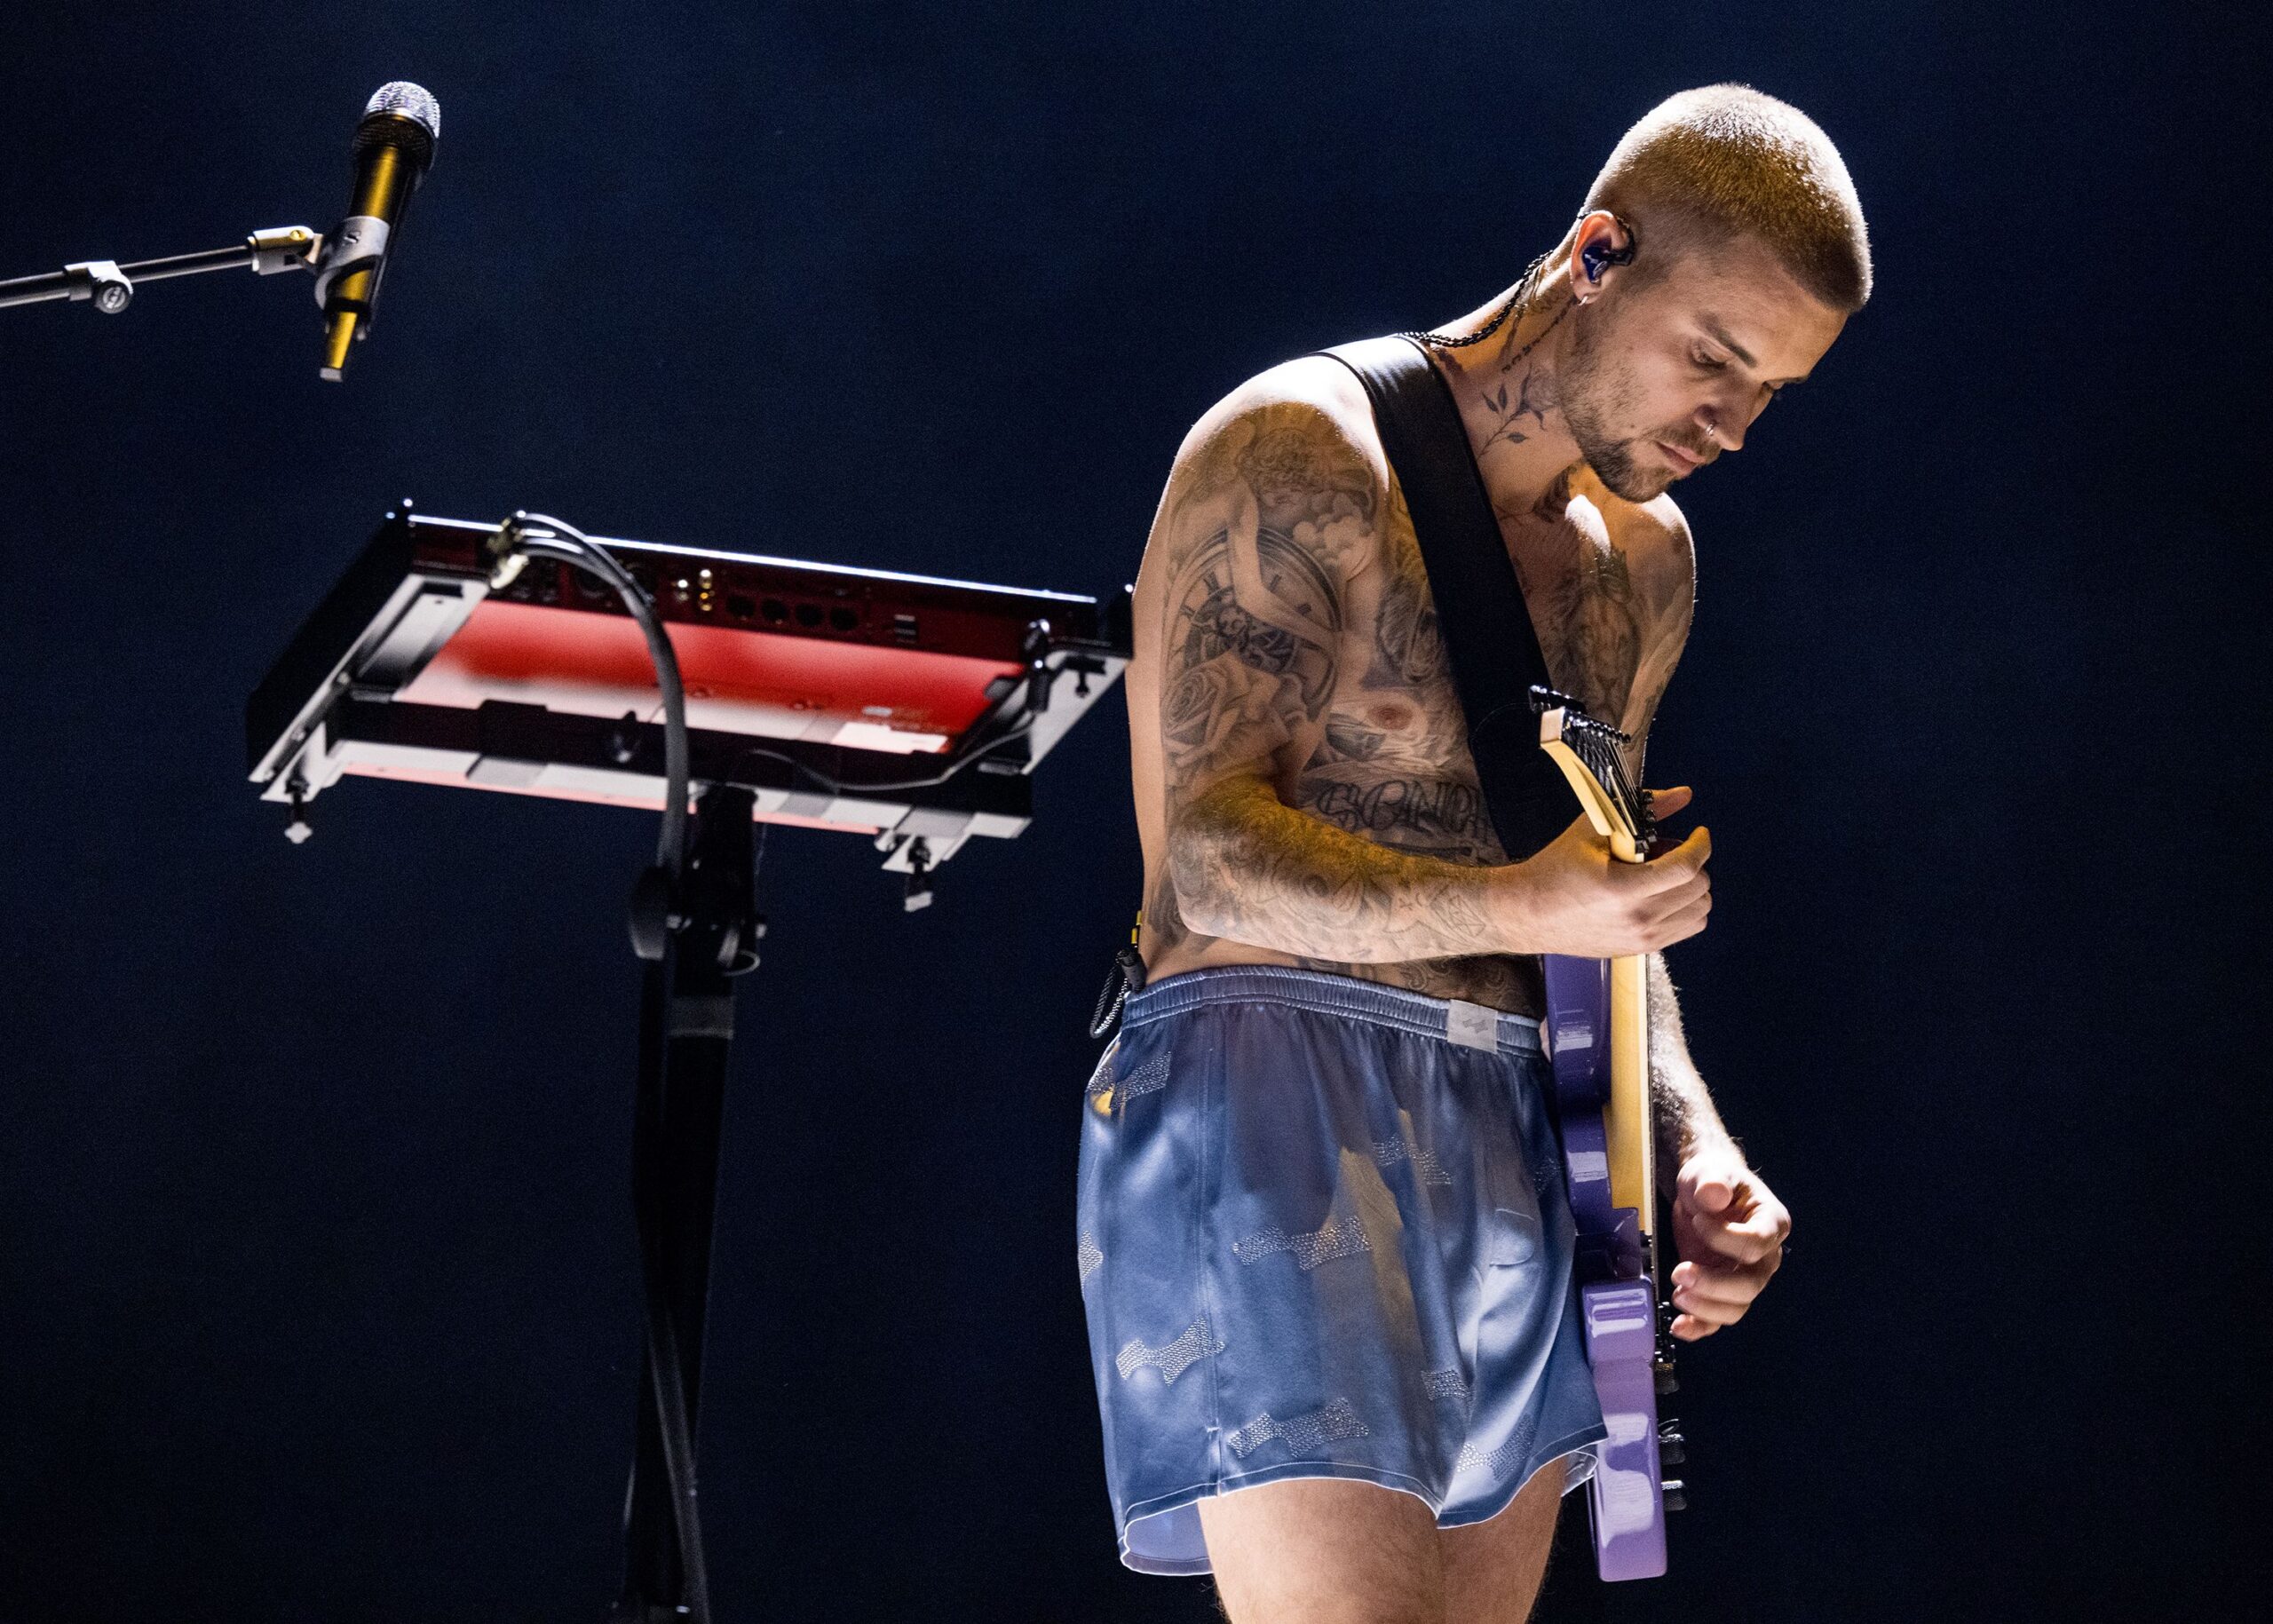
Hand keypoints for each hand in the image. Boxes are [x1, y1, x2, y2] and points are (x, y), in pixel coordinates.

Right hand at [1496, 786, 1710, 957]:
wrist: (1527, 914)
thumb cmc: (1554, 871)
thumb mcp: (1594, 830)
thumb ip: (1643, 810)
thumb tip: (1681, 795)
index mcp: (1622, 889)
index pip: (1686, 868)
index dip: (1700, 845)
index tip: (1698, 834)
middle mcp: (1636, 919)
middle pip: (1699, 889)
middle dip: (1692, 863)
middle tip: (1668, 852)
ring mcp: (1641, 939)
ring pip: (1699, 911)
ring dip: (1690, 888)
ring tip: (1663, 875)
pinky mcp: (1641, 950)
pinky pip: (1687, 928)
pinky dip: (1684, 908)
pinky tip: (1660, 895)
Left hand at [1666, 1143, 1789, 1341]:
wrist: (1700, 1193)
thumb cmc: (1712, 1180)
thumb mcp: (1709, 1172)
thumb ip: (1712, 1181)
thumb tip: (1713, 1194)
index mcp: (1771, 1223)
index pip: (1757, 1243)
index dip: (1726, 1239)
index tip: (1698, 1221)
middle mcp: (1765, 1257)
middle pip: (1749, 1284)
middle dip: (1714, 1284)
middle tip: (1680, 1271)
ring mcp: (1744, 1277)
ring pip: (1735, 1307)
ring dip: (1705, 1308)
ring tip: (1678, 1294)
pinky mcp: (1722, 1291)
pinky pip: (1717, 1318)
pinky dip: (1700, 1326)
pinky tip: (1680, 1326)